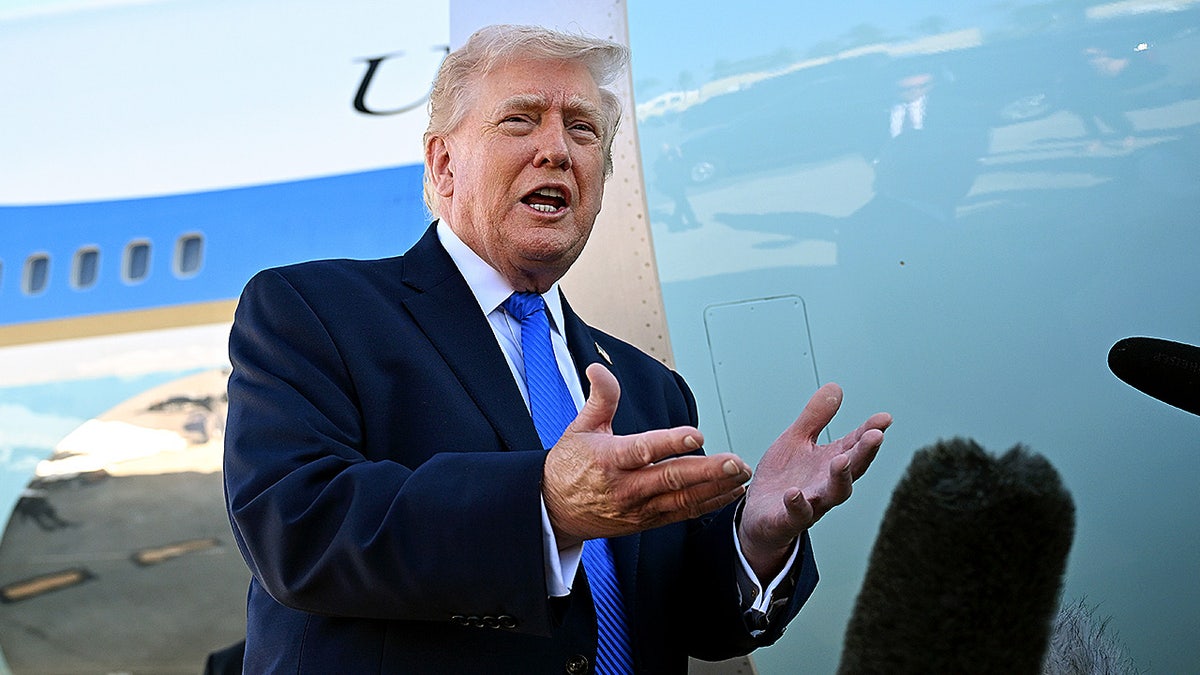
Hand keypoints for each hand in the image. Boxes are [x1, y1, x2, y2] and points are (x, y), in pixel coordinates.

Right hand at [543, 363, 751, 547]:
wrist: (553, 511)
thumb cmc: (569, 465)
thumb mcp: (579, 427)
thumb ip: (600, 398)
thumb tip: (598, 367)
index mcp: (609, 460)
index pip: (644, 450)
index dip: (671, 443)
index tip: (697, 434)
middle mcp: (626, 487)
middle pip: (671, 479)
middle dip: (708, 471)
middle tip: (736, 462)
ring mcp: (638, 508)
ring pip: (682, 500)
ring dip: (715, 488)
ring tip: (741, 475)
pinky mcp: (646, 522)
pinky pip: (682, 514)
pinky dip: (708, 504)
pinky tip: (729, 492)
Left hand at [738, 383, 891, 579]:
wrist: (758, 516)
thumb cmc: (783, 478)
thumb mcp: (796, 440)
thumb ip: (815, 417)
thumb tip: (835, 387)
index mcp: (830, 462)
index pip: (855, 445)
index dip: (870, 431)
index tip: (885, 418)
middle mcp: (826, 483)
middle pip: (852, 469)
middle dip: (864, 453)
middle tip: (875, 436)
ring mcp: (810, 502)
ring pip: (833, 494)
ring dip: (839, 478)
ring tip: (842, 460)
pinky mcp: (788, 519)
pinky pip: (796, 514)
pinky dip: (797, 504)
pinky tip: (794, 493)